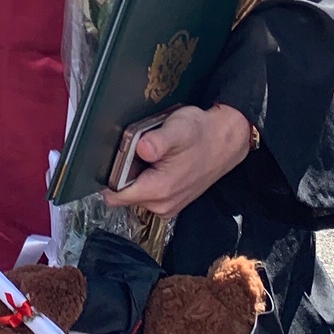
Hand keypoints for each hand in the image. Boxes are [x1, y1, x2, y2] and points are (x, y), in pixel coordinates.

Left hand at [101, 104, 253, 218]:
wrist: (226, 140)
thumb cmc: (203, 133)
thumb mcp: (179, 128)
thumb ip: (157, 141)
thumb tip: (142, 148)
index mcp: (159, 190)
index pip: (114, 196)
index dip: (108, 177)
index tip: (115, 158)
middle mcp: (162, 205)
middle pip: (122, 193)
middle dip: (125, 172)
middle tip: (140, 149)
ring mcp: (167, 205)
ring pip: (134, 192)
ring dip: (137, 175)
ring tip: (153, 154)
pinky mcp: (172, 201)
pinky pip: (147, 192)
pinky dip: (148, 177)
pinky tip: (160, 161)